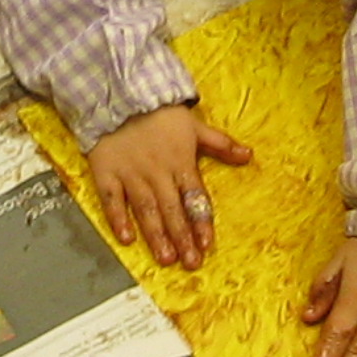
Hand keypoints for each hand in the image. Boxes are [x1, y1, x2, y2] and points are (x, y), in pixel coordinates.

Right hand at [85, 105, 250, 269]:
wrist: (120, 93)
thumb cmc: (160, 113)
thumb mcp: (194, 125)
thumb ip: (221, 144)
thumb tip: (249, 156)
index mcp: (181, 162)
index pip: (194, 197)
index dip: (201, 222)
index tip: (206, 244)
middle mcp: (157, 172)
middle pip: (172, 210)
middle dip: (182, 238)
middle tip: (189, 263)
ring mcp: (131, 174)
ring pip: (146, 209)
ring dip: (156, 235)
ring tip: (165, 258)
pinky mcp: (107, 173)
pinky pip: (112, 200)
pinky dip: (118, 219)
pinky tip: (126, 239)